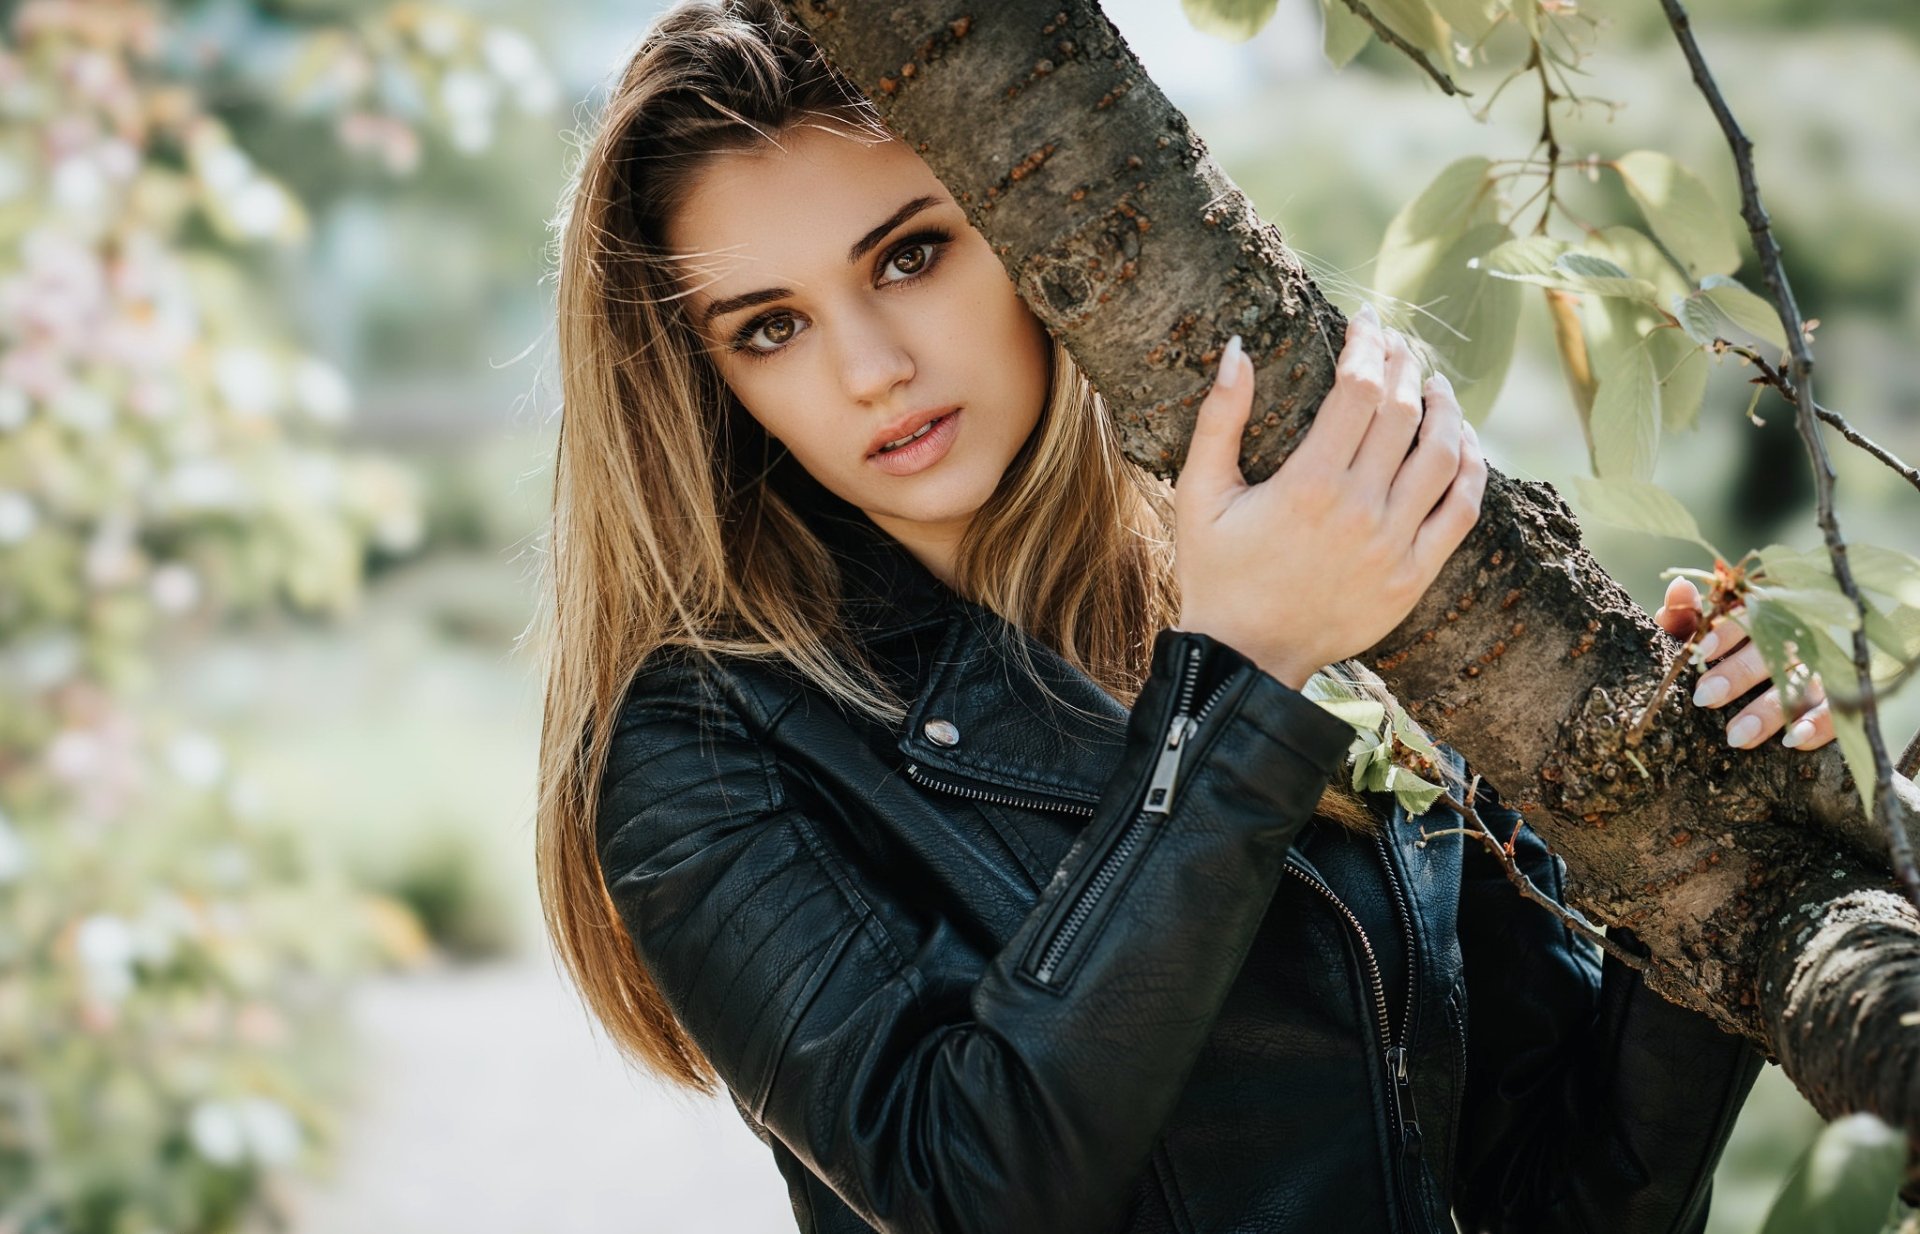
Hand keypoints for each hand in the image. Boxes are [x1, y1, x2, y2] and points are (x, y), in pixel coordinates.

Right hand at [1172, 303, 1486, 689]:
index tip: (1366, 323)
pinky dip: (1471, 468)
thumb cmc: (1216, 573)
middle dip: (1405, 365)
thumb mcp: (1199, 494)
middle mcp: (1359, 511)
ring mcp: (1393, 546)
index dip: (1368, 345)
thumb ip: (1219, 419)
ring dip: (1446, 408)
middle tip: (1400, 345)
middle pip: (1404, 413)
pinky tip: (1461, 442)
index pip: (1358, 390)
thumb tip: (1238, 348)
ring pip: (1444, 455)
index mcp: (1308, 485)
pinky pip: (1462, 510)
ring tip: (1436, 384)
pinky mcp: (1413, 577)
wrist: (1245, 659)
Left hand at [1653, 576, 1833, 750]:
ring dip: (1769, 710)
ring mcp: (1826, 665)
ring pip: (1801, 684)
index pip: (1752, 616)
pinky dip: (1818, 722)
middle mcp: (1800, 636)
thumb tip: (1679, 585)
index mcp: (1767, 617)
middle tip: (1705, 697)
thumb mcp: (1703, 634)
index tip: (1702, 651)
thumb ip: (1687, 614)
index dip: (1727, 632)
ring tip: (1736, 736)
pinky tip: (1794, 739)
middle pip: (1774, 651)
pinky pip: (1838, 708)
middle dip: (1738, 673)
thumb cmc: (1724, 655)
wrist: (1778, 697)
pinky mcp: (1846, 695)